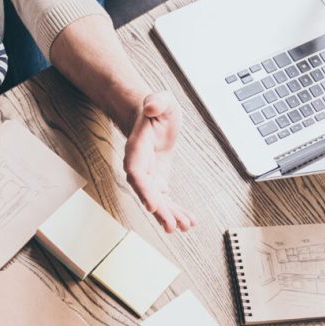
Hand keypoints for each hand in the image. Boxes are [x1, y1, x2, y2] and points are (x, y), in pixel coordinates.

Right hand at [123, 92, 195, 232]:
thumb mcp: (160, 99)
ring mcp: (148, 175)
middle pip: (146, 192)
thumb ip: (156, 101)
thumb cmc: (156, 107)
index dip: (143, 189)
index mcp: (137, 147)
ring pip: (156, 200)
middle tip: (171, 226)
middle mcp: (139, 165)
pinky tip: (188, 221)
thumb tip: (151, 107)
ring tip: (184, 227)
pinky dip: (176, 210)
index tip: (152, 204)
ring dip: (169, 215)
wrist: (152, 117)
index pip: (136, 172)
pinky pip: (165, 199)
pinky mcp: (158, 180)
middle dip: (159, 210)